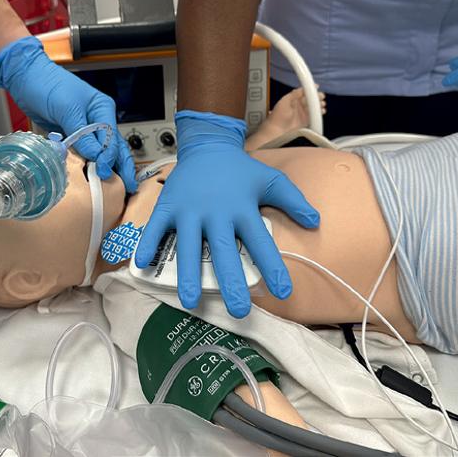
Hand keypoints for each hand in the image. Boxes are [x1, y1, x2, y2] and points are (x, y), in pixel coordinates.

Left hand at [0, 36, 136, 191]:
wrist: (25, 78)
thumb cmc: (47, 84)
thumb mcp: (66, 108)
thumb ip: (82, 133)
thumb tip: (96, 155)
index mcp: (102, 108)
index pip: (111, 137)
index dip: (109, 156)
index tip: (105, 171)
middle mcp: (97, 119)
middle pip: (114, 146)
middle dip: (121, 165)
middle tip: (128, 186)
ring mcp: (84, 128)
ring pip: (100, 151)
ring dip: (106, 167)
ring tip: (114, 186)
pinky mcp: (71, 134)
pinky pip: (83, 152)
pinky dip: (87, 164)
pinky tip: (91, 176)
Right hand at [134, 111, 319, 317]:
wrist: (208, 146)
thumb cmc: (240, 169)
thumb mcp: (271, 180)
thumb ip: (294, 200)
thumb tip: (316, 222)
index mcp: (242, 208)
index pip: (261, 242)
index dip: (272, 267)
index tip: (283, 291)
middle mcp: (216, 212)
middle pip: (223, 252)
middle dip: (231, 282)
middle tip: (238, 311)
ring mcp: (189, 210)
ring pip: (189, 246)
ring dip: (188, 274)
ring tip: (190, 302)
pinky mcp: (168, 206)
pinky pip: (157, 228)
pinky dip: (148, 244)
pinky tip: (141, 265)